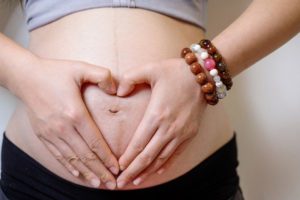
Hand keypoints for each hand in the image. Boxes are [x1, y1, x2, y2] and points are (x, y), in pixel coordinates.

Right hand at [15, 57, 118, 189]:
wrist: (26, 77)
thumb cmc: (55, 72)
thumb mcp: (81, 67)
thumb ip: (102, 75)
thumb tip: (117, 89)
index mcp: (75, 113)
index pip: (95, 142)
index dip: (107, 157)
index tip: (117, 168)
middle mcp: (63, 127)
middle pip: (85, 155)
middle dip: (100, 171)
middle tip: (113, 184)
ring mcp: (51, 133)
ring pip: (72, 158)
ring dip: (87, 173)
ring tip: (99, 184)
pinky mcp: (43, 135)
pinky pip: (58, 155)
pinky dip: (69, 166)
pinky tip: (78, 174)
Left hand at [116, 58, 206, 187]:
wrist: (204, 75)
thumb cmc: (175, 71)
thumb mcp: (150, 68)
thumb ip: (129, 78)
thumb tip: (118, 92)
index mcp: (156, 114)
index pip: (138, 144)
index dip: (126, 159)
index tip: (116, 169)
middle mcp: (169, 128)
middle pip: (147, 156)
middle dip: (132, 172)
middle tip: (120, 184)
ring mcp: (181, 133)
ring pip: (161, 159)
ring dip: (147, 172)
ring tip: (135, 182)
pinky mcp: (190, 134)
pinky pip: (176, 154)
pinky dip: (165, 165)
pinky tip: (157, 172)